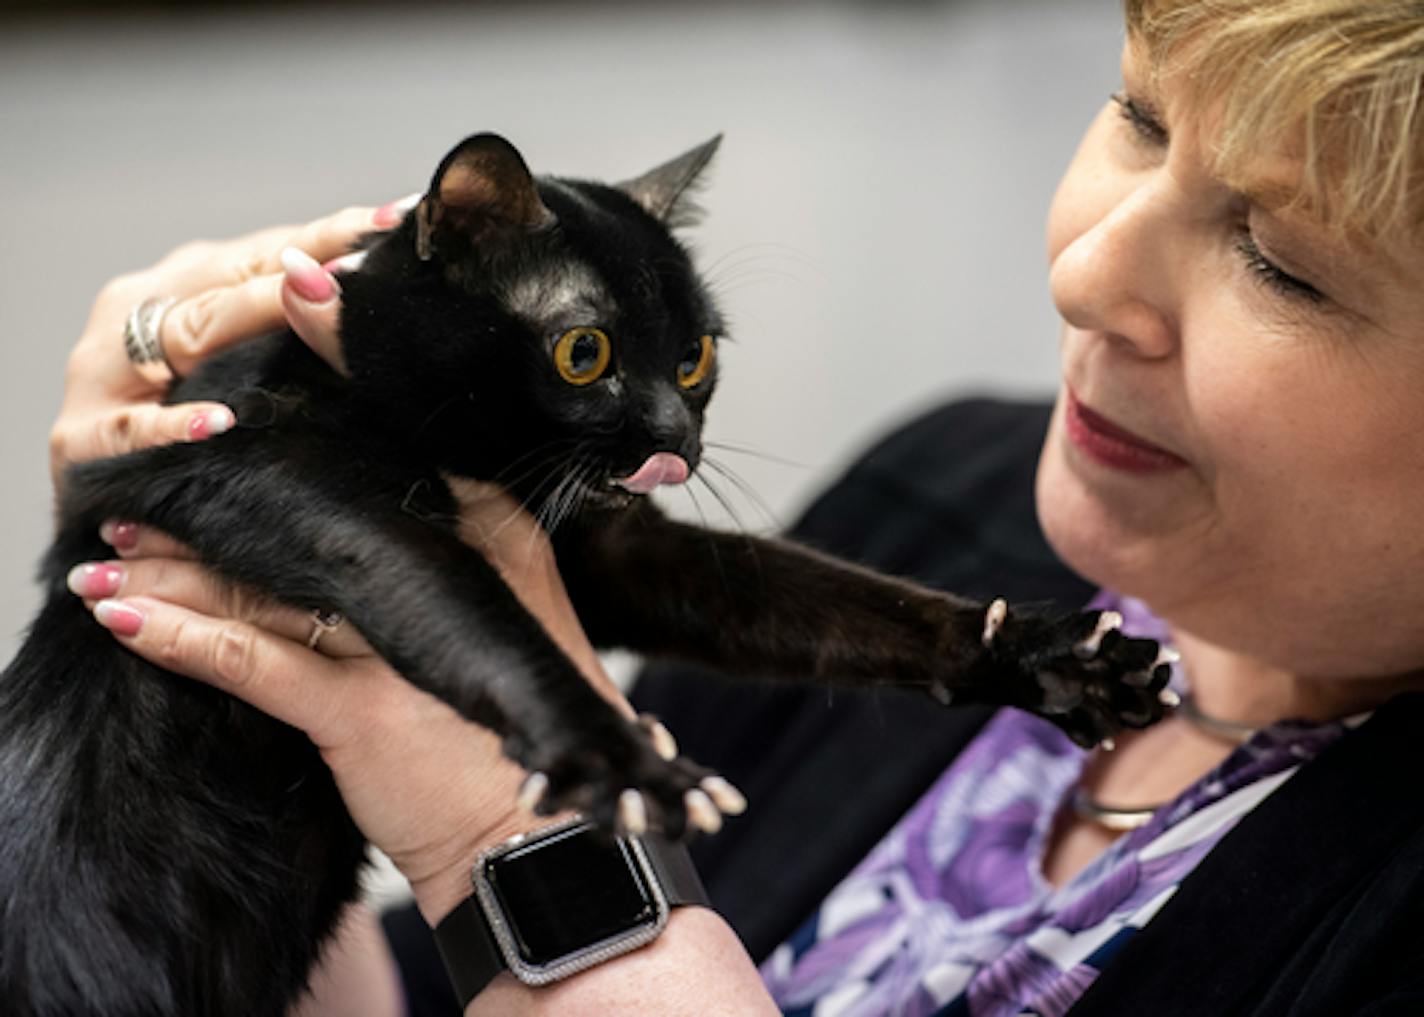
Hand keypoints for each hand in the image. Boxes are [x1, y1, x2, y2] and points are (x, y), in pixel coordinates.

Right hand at [48, 196, 416, 489]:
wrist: (101, 502)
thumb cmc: (185, 423)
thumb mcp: (241, 370)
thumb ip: (294, 331)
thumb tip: (369, 295)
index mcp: (188, 287)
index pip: (270, 248)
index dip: (333, 233)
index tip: (396, 216)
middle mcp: (144, 307)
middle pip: (234, 275)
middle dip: (305, 255)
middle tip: (369, 250)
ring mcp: (106, 367)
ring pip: (184, 330)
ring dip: (247, 312)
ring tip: (307, 300)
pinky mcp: (83, 436)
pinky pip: (134, 426)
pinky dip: (176, 424)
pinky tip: (220, 423)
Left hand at [72, 484, 627, 922]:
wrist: (528, 836)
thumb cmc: (503, 735)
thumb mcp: (489, 632)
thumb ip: (430, 580)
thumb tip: (334, 550)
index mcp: (486, 539)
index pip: (361, 491)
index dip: (280, 486)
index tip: (221, 481)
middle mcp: (443, 577)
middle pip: (302, 535)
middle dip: (209, 527)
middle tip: (139, 514)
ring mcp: (399, 645)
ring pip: (263, 591)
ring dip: (172, 575)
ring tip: (108, 563)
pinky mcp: (360, 710)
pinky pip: (252, 661)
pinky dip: (180, 638)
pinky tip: (124, 620)